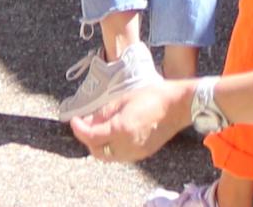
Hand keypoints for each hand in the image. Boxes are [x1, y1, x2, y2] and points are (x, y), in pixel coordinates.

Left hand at [66, 77, 191, 163]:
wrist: (178, 105)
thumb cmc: (153, 96)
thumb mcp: (124, 99)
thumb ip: (104, 113)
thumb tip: (90, 120)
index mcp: (121, 130)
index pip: (91, 136)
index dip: (79, 129)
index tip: (74, 120)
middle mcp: (127, 145)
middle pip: (97, 151)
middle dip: (88, 139)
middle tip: (85, 124)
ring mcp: (135, 152)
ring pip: (108, 156)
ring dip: (99, 145)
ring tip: (99, 128)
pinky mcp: (142, 154)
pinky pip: (120, 155)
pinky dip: (112, 148)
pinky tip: (114, 134)